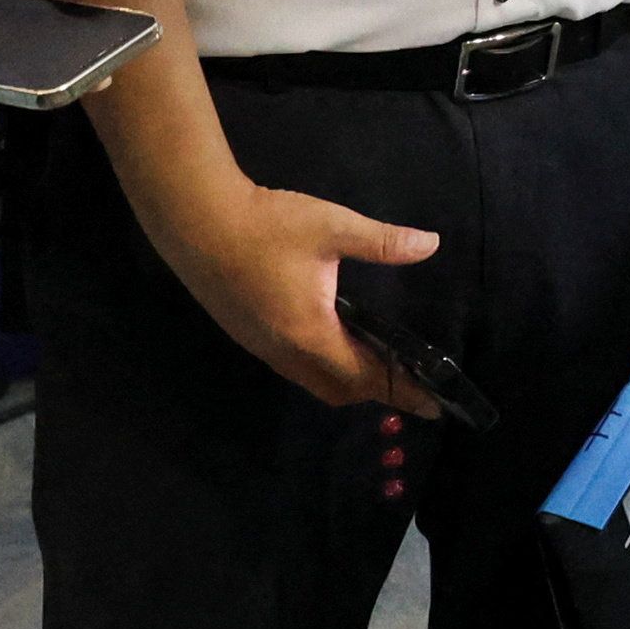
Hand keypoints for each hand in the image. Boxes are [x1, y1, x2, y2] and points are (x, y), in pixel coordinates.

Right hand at [155, 180, 444, 412]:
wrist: (197, 222)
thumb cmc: (268, 226)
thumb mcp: (333, 227)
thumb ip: (383, 242)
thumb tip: (430, 244)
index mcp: (311, 334)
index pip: (364, 377)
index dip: (401, 391)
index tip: (432, 406)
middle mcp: (285, 352)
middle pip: (337, 389)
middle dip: (375, 391)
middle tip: (409, 379)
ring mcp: (261, 347)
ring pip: (311, 380)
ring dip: (346, 379)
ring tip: (378, 362)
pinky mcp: (246, 335)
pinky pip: (292, 366)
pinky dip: (321, 367)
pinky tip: (334, 340)